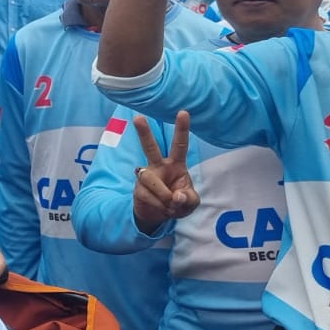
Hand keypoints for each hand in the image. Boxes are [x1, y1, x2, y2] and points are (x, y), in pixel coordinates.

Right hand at [132, 112, 197, 233]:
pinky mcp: (138, 189)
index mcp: (176, 164)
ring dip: (163, 195)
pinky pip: (148, 195)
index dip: (182, 129)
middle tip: (138, 117)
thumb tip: (175, 196)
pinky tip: (163, 209)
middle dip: (144, 133)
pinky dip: (160, 205)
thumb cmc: (178, 203)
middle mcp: (159, 166)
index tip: (183, 112)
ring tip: (170, 205)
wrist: (158, 216)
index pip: (180, 145)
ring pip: (150, 178)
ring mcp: (146, 176)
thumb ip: (189, 198)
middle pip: (150, 147)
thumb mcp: (191, 203)